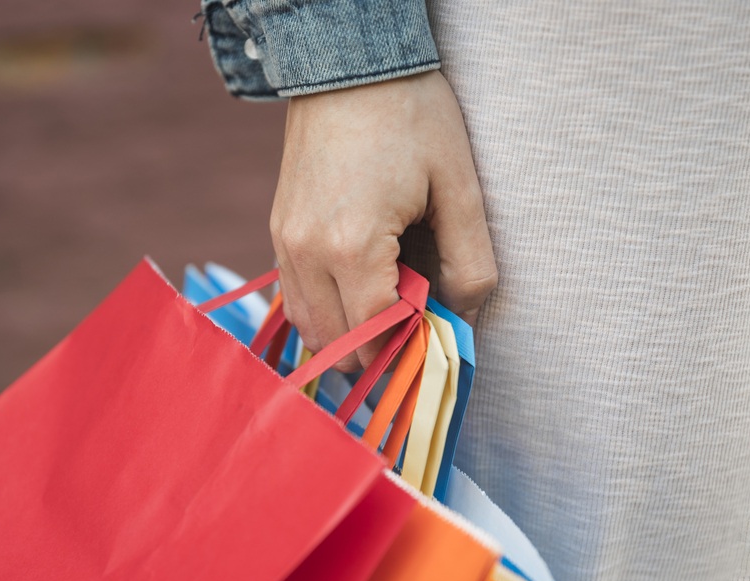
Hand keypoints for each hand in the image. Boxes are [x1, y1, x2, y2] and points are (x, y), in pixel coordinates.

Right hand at [270, 70, 496, 371]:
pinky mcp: (279, 232)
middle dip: (381, 350)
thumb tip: (464, 322)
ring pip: (310, 328)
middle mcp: (306, 253)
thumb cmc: (411, 115)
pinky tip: (359, 296)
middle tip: (417, 328)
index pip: (377, 333)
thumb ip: (470, 264)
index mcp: (351, 245)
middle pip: (338, 342)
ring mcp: (285, 243)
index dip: (411, 346)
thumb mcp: (458, 187)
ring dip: (350, 337)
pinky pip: (296, 299)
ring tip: (390, 316)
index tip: (438, 338)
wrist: (346, 61)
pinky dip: (327, 312)